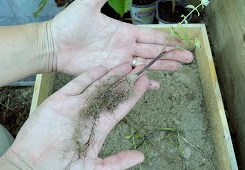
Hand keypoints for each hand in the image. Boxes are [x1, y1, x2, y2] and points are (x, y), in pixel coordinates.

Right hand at [0, 64, 158, 169]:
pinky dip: (89, 76)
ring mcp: (75, 106)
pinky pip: (77, 85)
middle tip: (139, 68)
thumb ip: (118, 161)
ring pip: (97, 86)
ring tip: (125, 64)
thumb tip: (141, 156)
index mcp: (99, 129)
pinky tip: (102, 68)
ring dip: (111, 75)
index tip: (146, 83)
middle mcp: (89, 114)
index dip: (133, 95)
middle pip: (111, 94)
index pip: (121, 108)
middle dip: (125, 82)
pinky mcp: (60, 100)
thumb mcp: (96, 169)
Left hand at [49, 0, 192, 74]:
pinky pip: (131, 79)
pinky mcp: (111, 74)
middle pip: (154, 51)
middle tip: (189, 58)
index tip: (181, 42)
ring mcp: (119, 62)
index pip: (151, 36)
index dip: (167, 39)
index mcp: (125, 32)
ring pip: (147, 65)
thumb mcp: (88, 4)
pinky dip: (144, 82)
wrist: (55, 45)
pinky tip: (155, 86)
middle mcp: (125, 47)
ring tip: (180, 68)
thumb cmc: (69, 24)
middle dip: (172, 54)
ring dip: (163, 67)